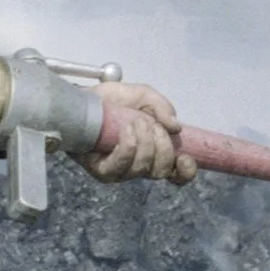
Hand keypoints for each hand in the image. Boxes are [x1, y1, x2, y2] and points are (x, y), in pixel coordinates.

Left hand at [75, 81, 196, 184]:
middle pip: (161, 171)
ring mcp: (120, 171)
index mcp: (155, 152)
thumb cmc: (114, 101)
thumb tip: (176, 127)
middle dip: (163, 146)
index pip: (176, 174)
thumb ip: (162, 108)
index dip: (186, 171)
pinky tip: (126, 130)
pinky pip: (120, 167)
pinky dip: (129, 146)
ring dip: (145, 142)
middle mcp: (139, 166)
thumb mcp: (144, 96)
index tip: (185, 157)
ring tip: (135, 121)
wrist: (84, 99)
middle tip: (151, 124)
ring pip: (143, 168)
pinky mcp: (102, 171)